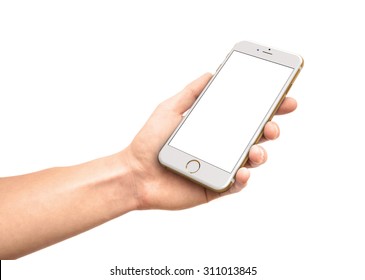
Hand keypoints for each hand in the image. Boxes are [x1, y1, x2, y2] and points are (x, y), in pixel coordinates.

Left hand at [126, 73, 296, 209]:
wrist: (134, 173)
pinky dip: (244, 178)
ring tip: (256, 150)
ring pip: (251, 160)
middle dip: (270, 129)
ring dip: (260, 154)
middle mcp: (221, 146)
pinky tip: (243, 171)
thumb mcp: (170, 109)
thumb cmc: (150, 141)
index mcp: (214, 127)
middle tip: (272, 125)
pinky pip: (237, 184)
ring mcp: (220, 167)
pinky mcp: (216, 186)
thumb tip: (211, 73)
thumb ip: (191, 93)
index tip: (284, 98)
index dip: (267, 107)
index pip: (245, 115)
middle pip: (254, 137)